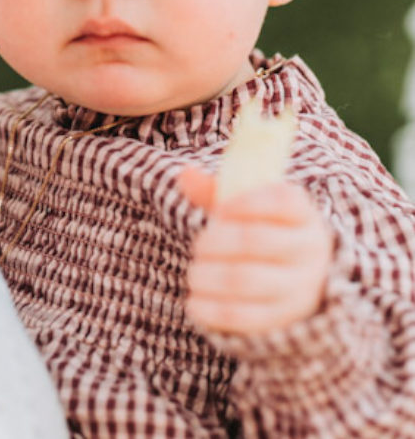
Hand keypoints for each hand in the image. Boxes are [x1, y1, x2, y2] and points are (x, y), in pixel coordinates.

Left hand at [180, 168, 333, 335]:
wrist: (303, 281)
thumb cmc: (266, 233)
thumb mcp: (250, 208)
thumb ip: (218, 191)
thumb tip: (185, 174)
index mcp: (303, 214)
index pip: (281, 200)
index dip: (243, 203)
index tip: (219, 212)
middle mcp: (310, 250)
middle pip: (255, 239)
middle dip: (215, 241)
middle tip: (199, 245)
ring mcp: (301, 287)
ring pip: (246, 278)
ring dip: (209, 275)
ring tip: (195, 273)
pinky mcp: (285, 320)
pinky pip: (244, 316)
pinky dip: (211, 309)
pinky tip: (195, 301)